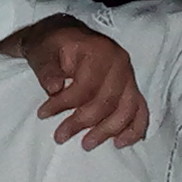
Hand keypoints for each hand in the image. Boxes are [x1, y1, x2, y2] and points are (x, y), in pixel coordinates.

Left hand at [15, 15, 148, 148]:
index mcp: (98, 50)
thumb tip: (54, 88)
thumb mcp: (41, 51)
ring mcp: (129, 75)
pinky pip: (140, 111)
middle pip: (107, 100)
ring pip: (125, 109)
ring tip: (86, 144)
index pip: (85, 85)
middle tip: (60, 136)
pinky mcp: (131, 87)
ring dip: (107, 130)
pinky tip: (119, 143)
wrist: (65, 37)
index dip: (64, 103)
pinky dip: (134, 129)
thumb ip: (47, 69)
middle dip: (82, 122)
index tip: (43, 114)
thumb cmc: (52, 45)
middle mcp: (119, 62)